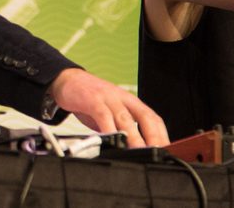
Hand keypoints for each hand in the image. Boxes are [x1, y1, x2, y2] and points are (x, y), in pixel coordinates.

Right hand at [49, 67, 168, 146]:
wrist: (67, 80)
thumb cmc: (89, 100)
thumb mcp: (110, 114)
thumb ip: (120, 129)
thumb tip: (132, 150)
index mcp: (130, 102)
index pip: (153, 118)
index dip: (162, 134)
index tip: (166, 150)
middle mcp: (122, 98)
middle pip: (145, 116)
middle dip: (154, 136)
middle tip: (159, 152)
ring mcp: (108, 98)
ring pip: (125, 118)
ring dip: (134, 136)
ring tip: (139, 151)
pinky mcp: (92, 99)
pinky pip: (103, 115)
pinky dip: (109, 129)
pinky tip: (112, 140)